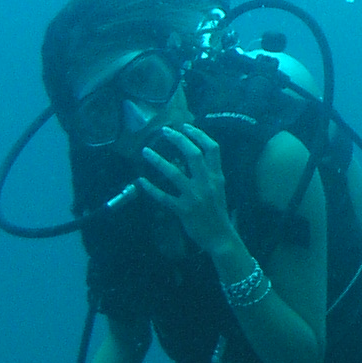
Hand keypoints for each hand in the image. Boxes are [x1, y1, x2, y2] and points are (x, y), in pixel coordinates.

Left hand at [137, 121, 236, 256]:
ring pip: (174, 173)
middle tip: (165, 131)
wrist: (220, 236)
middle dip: (178, 139)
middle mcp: (207, 183)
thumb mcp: (218, 188)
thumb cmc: (217, 211)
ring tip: (145, 151)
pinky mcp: (183, 210)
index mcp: (217, 177)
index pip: (212, 148)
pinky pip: (163, 197)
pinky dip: (150, 188)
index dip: (199, 134)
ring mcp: (194, 197)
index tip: (186, 126)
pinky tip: (141, 181)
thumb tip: (191, 156)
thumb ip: (208, 173)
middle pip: (193, 154)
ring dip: (158, 161)